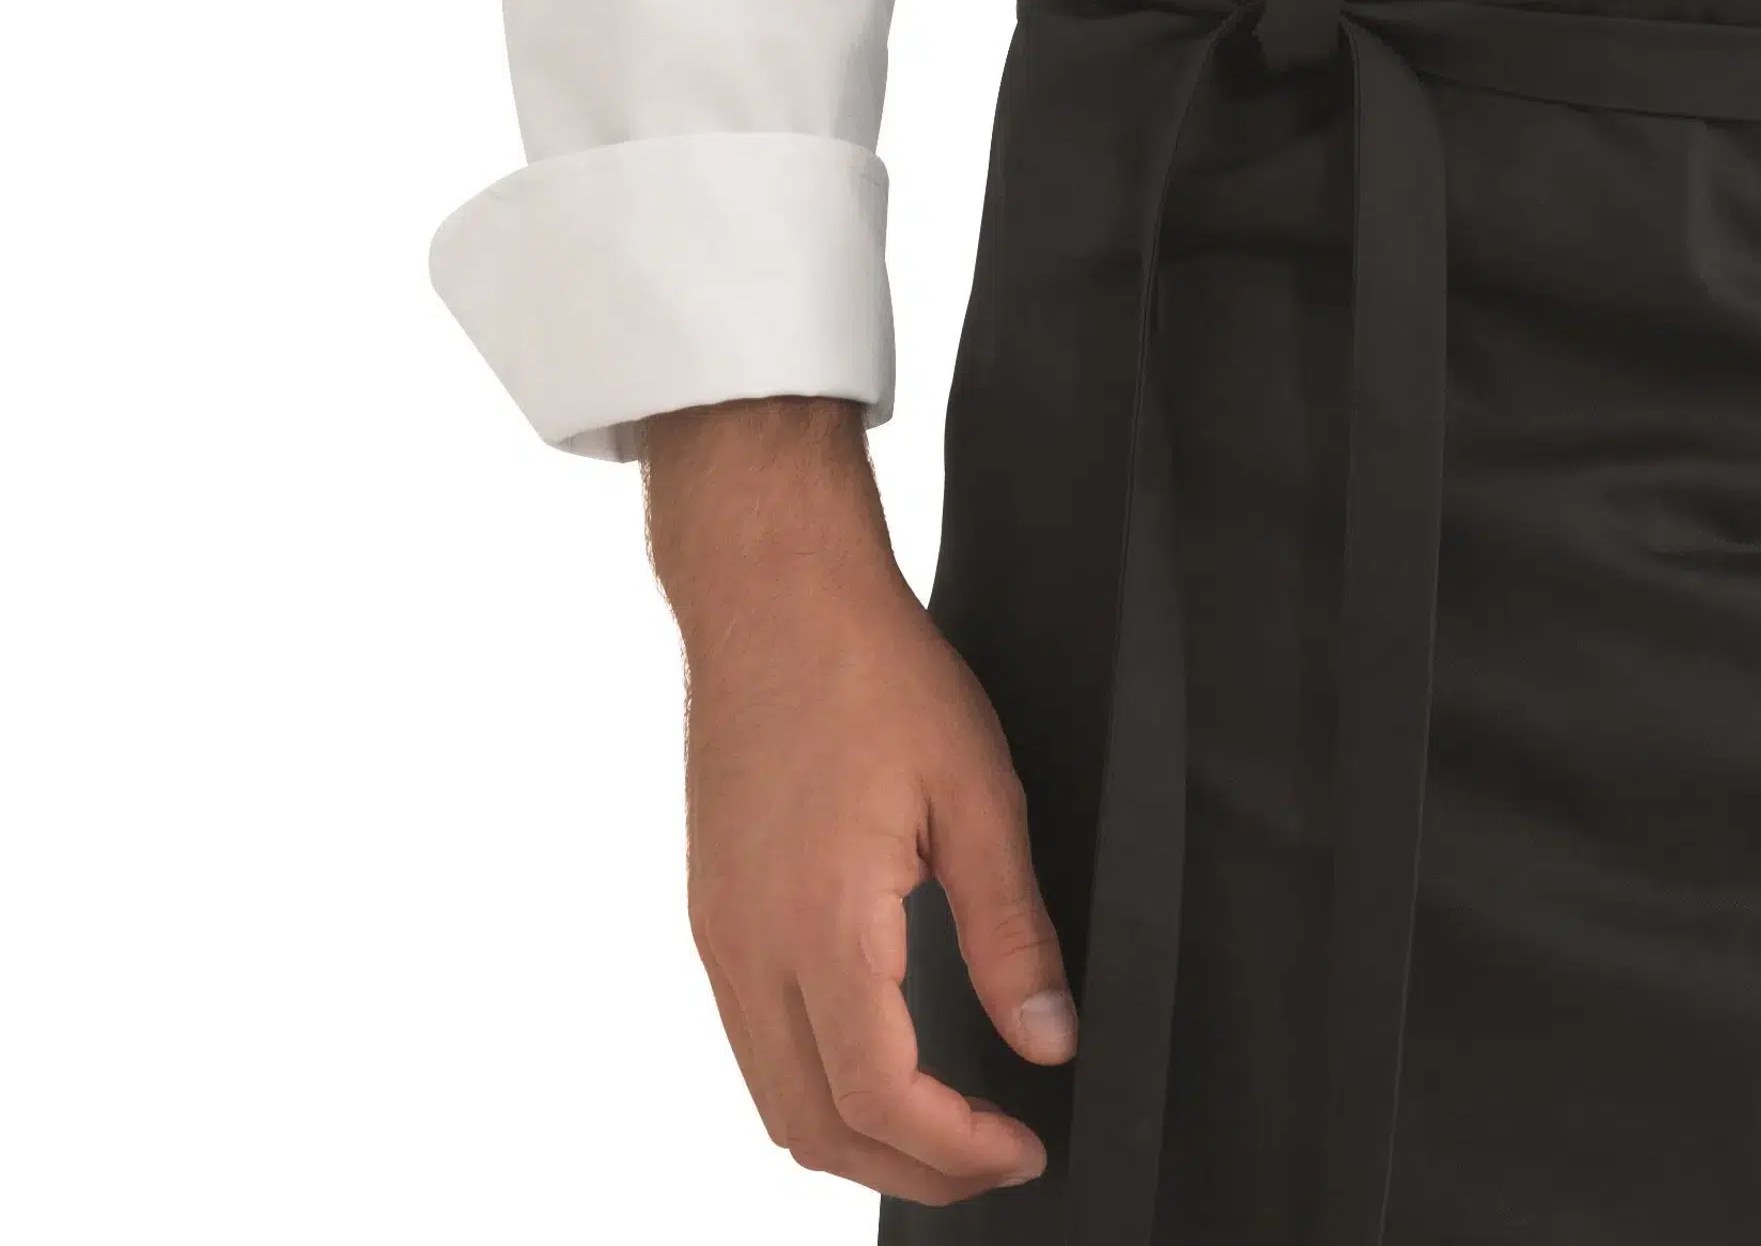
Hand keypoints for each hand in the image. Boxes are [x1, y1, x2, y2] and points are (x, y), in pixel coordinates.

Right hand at [641, 399, 1072, 1204]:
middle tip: (995, 1160)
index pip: (878, 1095)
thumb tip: (1048, 1040)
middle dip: (911, 1168)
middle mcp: (750, 947)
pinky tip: (883, 1060)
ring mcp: (719, 934)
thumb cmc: (874, 669)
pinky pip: (754, 1042)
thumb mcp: (975, 788)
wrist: (771, 592)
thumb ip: (1010, 928)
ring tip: (948, 1128)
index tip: (1024, 1147)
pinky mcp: (712, 912)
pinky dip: (817, 1086)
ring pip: (775, 1098)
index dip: (955, 1147)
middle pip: (813, 1127)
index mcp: (820, 921)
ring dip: (859, 1137)